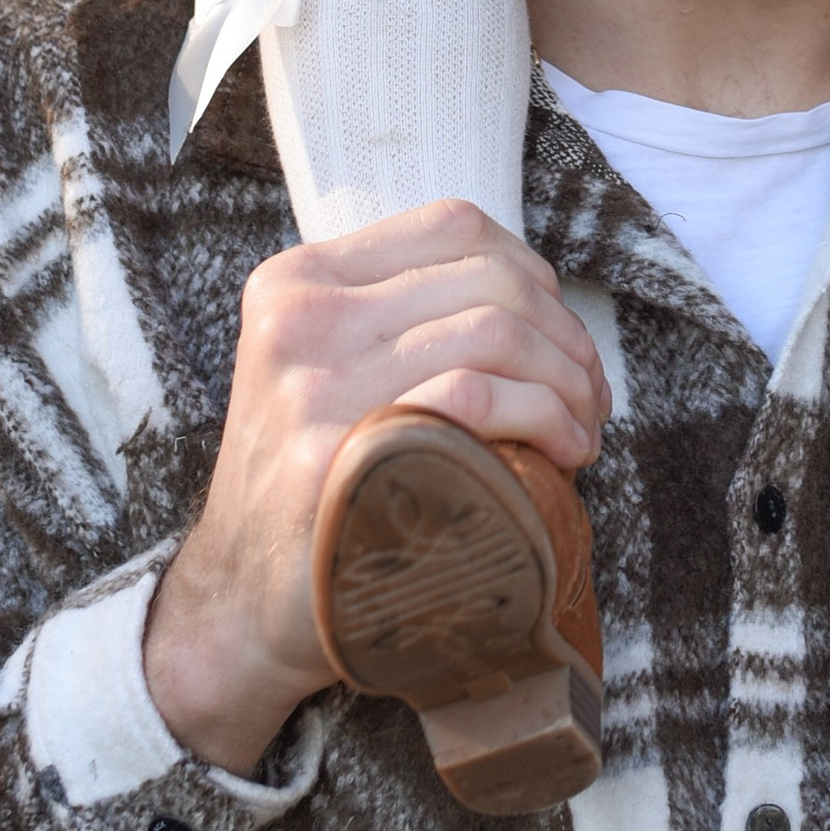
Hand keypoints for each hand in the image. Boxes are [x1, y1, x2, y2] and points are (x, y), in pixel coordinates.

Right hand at [145, 203, 608, 772]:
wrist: (239, 603)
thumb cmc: (316, 483)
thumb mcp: (334, 370)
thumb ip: (407, 317)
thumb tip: (541, 298)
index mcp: (298, 282)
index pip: (453, 227)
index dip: (534, 273)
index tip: (563, 337)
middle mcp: (297, 319)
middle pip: (489, 281)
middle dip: (566, 336)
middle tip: (590, 395)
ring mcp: (310, 386)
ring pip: (493, 331)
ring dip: (568, 381)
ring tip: (584, 430)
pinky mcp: (333, 456)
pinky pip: (473, 398)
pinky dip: (543, 417)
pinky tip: (563, 453)